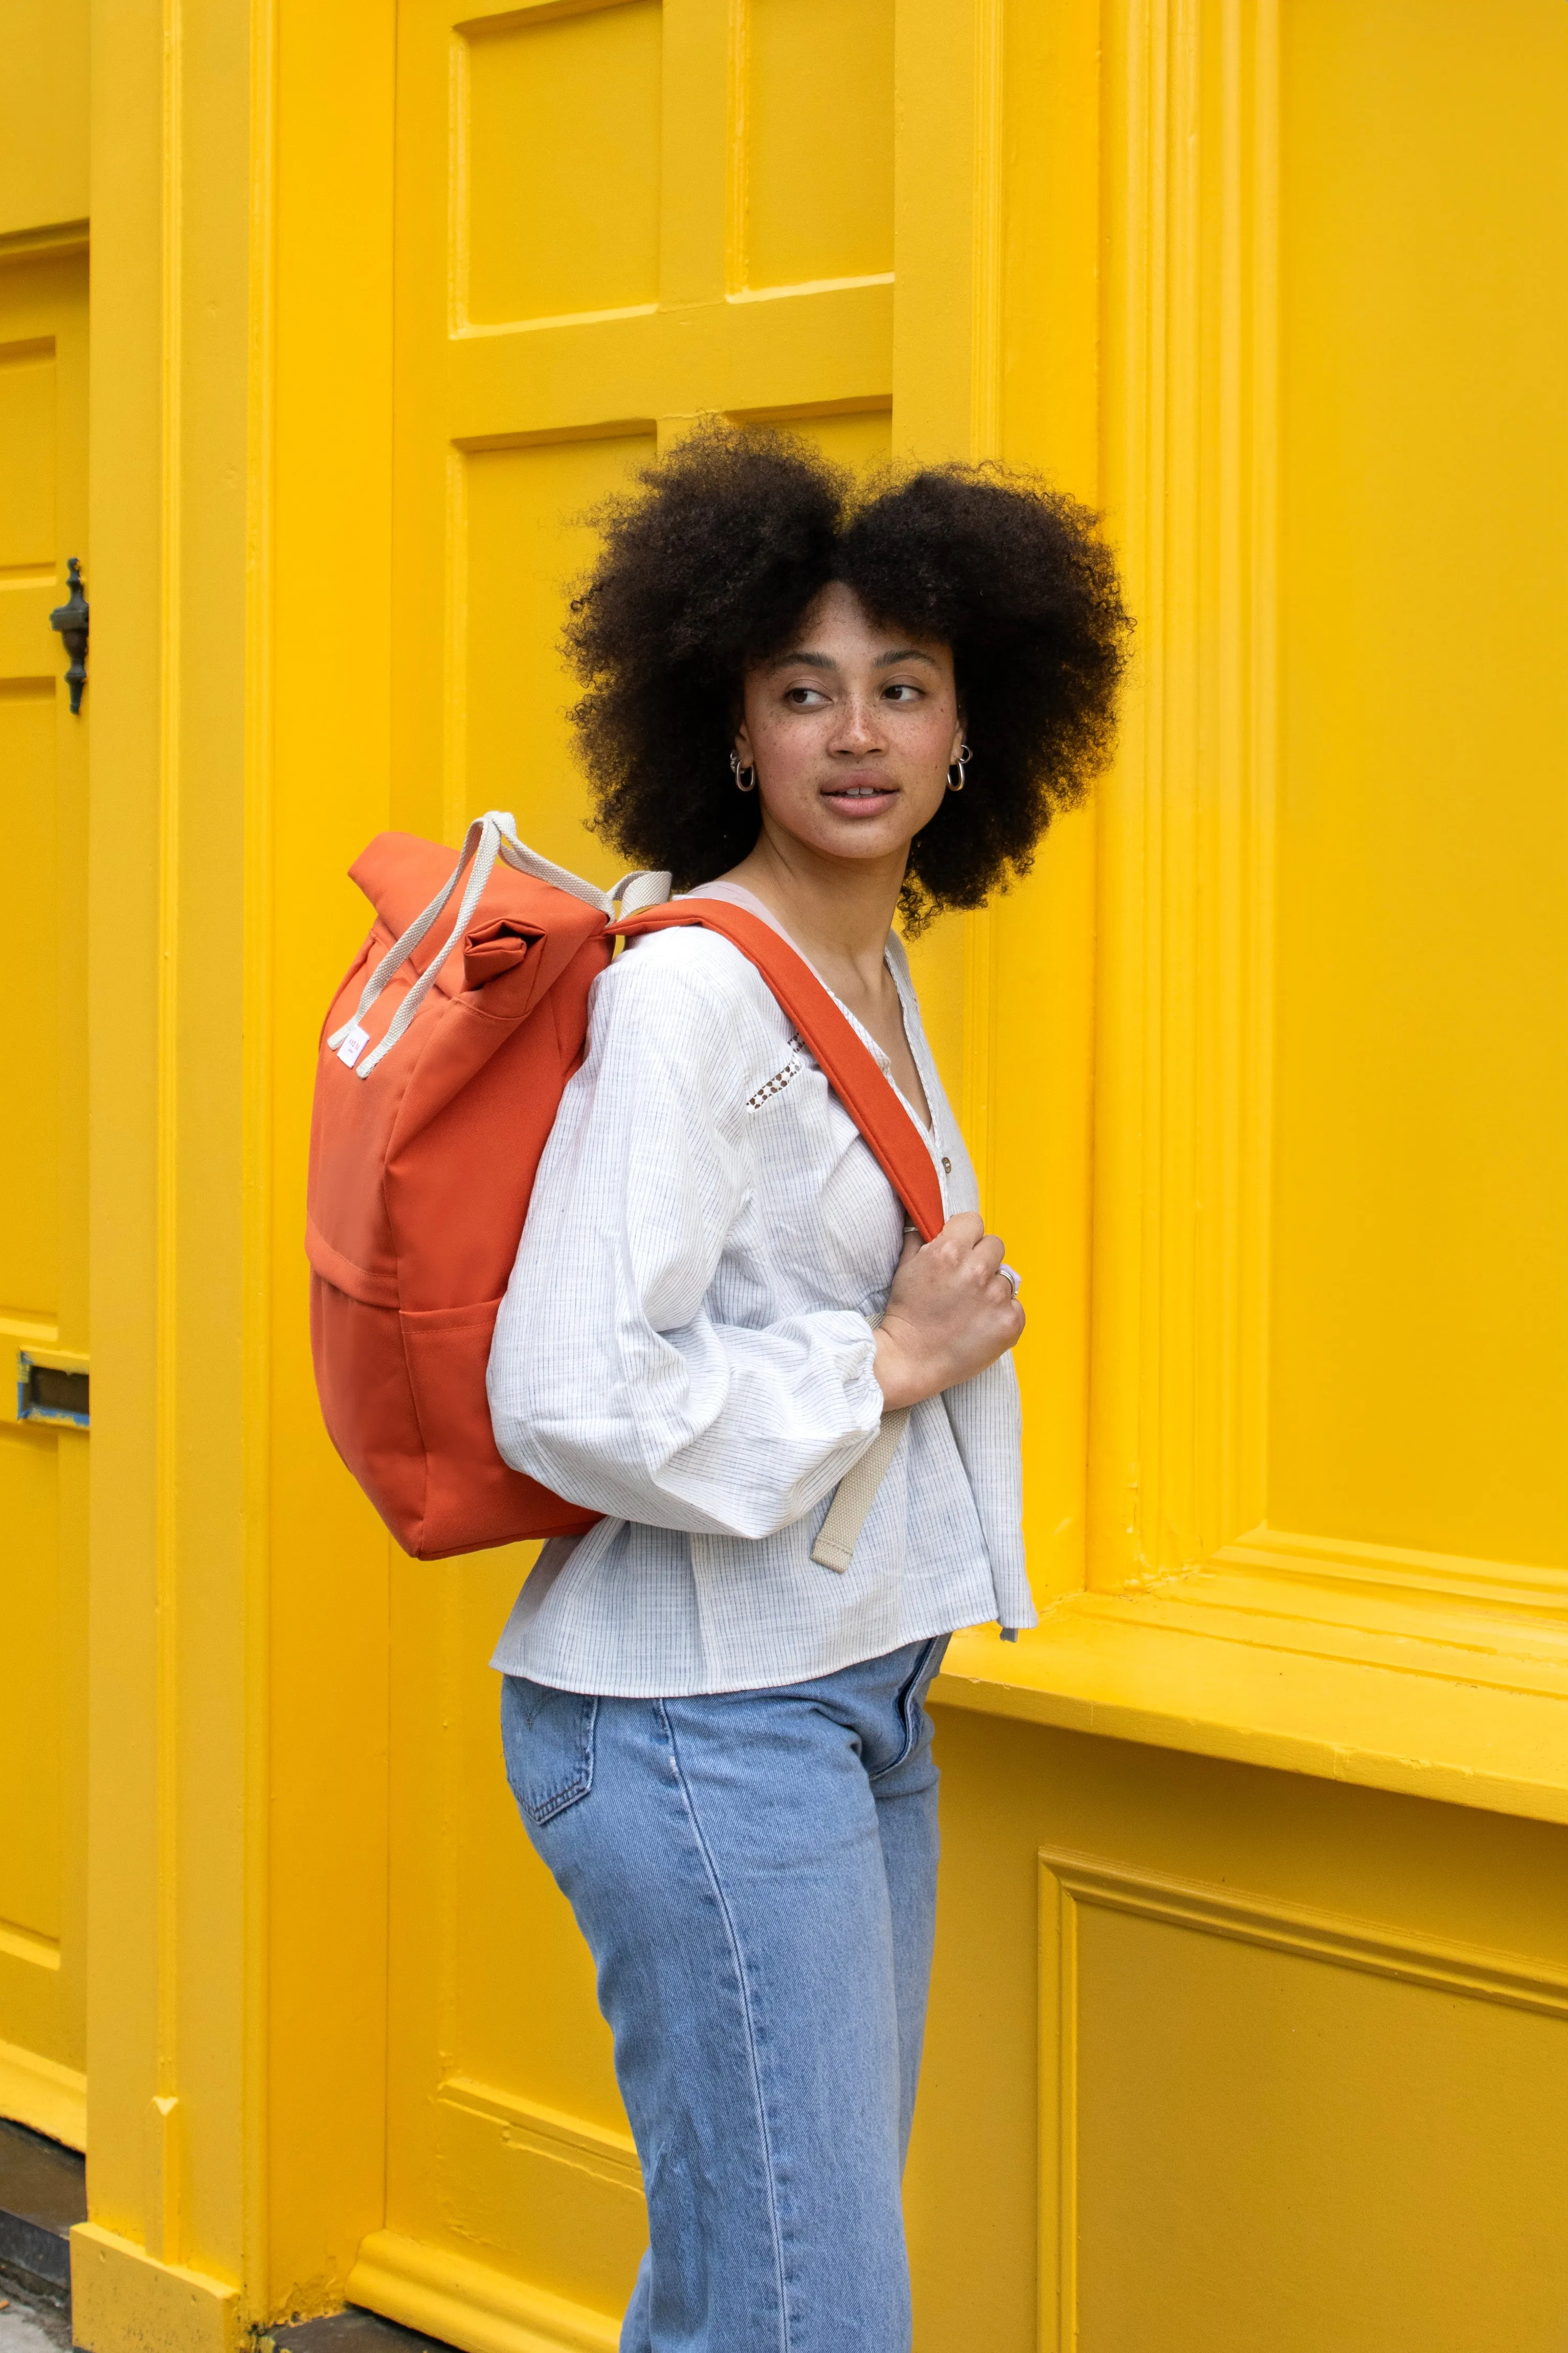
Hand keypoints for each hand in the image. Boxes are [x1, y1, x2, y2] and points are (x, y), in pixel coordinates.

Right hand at [872, 1212, 1023, 1410]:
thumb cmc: (906, 1315)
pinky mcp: (1010, 1322)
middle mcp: (976, 1271)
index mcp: (949, 1252)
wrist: (911, 1360)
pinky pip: (1015, 1305)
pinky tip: (981, 1324)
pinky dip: (1002, 1313)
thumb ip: (919, 1237)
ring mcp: (996, 1298)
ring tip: (970, 1307)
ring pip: (1005, 1277)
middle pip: (994, 1245)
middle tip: (964, 1280)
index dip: (964, 1235)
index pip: (973, 1221)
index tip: (959, 1249)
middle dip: (981, 1258)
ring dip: (991, 1288)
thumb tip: (927, 1218)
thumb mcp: (904, 1267)